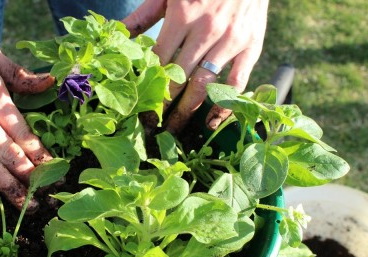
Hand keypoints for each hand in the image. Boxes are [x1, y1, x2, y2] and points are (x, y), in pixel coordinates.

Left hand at [123, 0, 267, 131]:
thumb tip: (116, 34)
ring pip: (204, 85)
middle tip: (149, 126)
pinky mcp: (251, 46)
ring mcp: (231, 40)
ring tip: (171, 131)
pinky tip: (210, 123)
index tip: (135, 107)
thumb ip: (143, 15)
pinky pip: (238, 82)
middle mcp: (207, 30)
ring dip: (186, 112)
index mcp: (183, 14)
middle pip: (179, 78)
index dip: (145, 86)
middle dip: (161, 106)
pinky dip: (224, 105)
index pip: (158, 61)